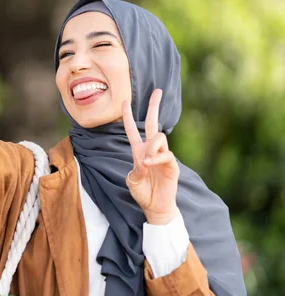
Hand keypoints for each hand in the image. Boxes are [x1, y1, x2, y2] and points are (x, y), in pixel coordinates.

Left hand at [122, 89, 179, 224]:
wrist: (156, 207)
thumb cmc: (142, 193)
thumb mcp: (133, 181)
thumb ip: (136, 169)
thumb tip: (145, 160)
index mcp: (138, 151)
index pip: (132, 130)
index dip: (127, 116)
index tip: (124, 102)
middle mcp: (151, 150)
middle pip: (153, 123)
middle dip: (154, 106)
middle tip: (158, 90)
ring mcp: (163, 156)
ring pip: (159, 138)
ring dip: (151, 147)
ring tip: (146, 161)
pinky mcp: (172, 165)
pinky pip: (166, 154)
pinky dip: (156, 158)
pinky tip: (149, 164)